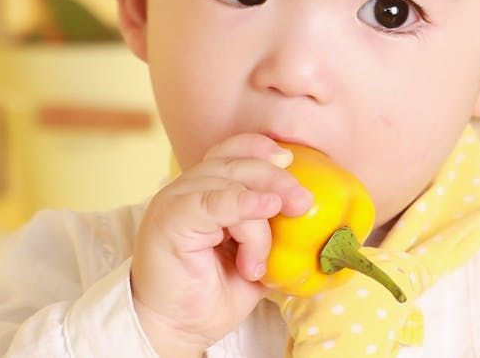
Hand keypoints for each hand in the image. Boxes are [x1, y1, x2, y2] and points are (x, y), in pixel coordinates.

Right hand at [130, 134, 313, 355]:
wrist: (176, 330)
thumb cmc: (211, 295)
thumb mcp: (254, 257)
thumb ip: (272, 231)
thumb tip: (310, 216)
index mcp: (205, 192)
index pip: (232, 152)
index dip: (261, 149)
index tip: (292, 160)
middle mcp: (188, 190)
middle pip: (236, 163)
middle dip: (276, 178)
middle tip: (303, 203)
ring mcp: (175, 202)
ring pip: (229, 183)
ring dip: (257, 218)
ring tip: (259, 260)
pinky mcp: (169, 220)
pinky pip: (210, 201)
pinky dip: (240, 203)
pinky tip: (264, 208)